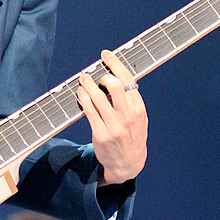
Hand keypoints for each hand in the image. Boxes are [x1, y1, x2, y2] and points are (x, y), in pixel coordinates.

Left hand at [77, 49, 147, 184]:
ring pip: (98, 97)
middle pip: (114, 85)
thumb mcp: (139, 117)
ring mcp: (114, 125)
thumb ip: (130, 99)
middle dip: (102, 75)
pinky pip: (89, 111)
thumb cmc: (132, 136)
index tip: (106, 55)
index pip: (127, 79)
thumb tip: (117, 76)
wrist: (129, 164)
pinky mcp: (101, 134)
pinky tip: (80, 92)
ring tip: (83, 79)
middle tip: (96, 76)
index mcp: (138, 108)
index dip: (115, 63)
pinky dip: (83, 98)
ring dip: (88, 84)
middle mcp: (127, 115)